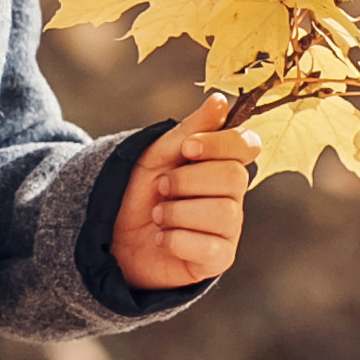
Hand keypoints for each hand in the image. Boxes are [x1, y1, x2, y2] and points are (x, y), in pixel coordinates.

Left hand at [108, 93, 259, 290]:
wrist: (111, 235)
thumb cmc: (138, 191)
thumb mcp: (157, 154)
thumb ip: (190, 129)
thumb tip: (220, 101)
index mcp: (220, 164)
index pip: (247, 145)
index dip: (221, 144)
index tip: (187, 149)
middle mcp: (231, 196)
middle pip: (234, 178)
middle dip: (187, 180)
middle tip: (161, 188)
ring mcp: (228, 229)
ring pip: (223, 213)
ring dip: (178, 213)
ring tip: (158, 216)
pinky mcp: (217, 259)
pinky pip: (210, 247)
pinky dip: (176, 241)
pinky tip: (162, 239)